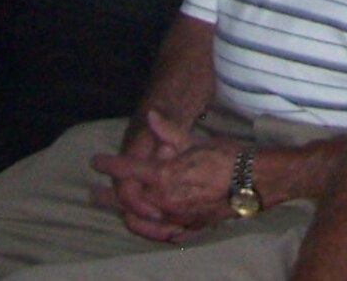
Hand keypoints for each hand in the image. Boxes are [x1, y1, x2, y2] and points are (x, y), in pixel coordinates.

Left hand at [92, 110, 237, 241]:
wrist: (253, 181)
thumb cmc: (226, 157)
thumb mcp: (195, 141)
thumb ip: (169, 131)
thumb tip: (151, 115)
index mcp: (165, 175)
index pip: (128, 170)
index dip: (110, 164)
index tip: (95, 162)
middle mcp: (165, 200)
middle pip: (127, 201)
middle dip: (108, 197)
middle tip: (93, 195)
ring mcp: (176, 217)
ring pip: (141, 221)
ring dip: (127, 214)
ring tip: (116, 212)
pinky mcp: (188, 227)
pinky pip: (161, 231)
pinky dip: (150, 227)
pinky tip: (147, 224)